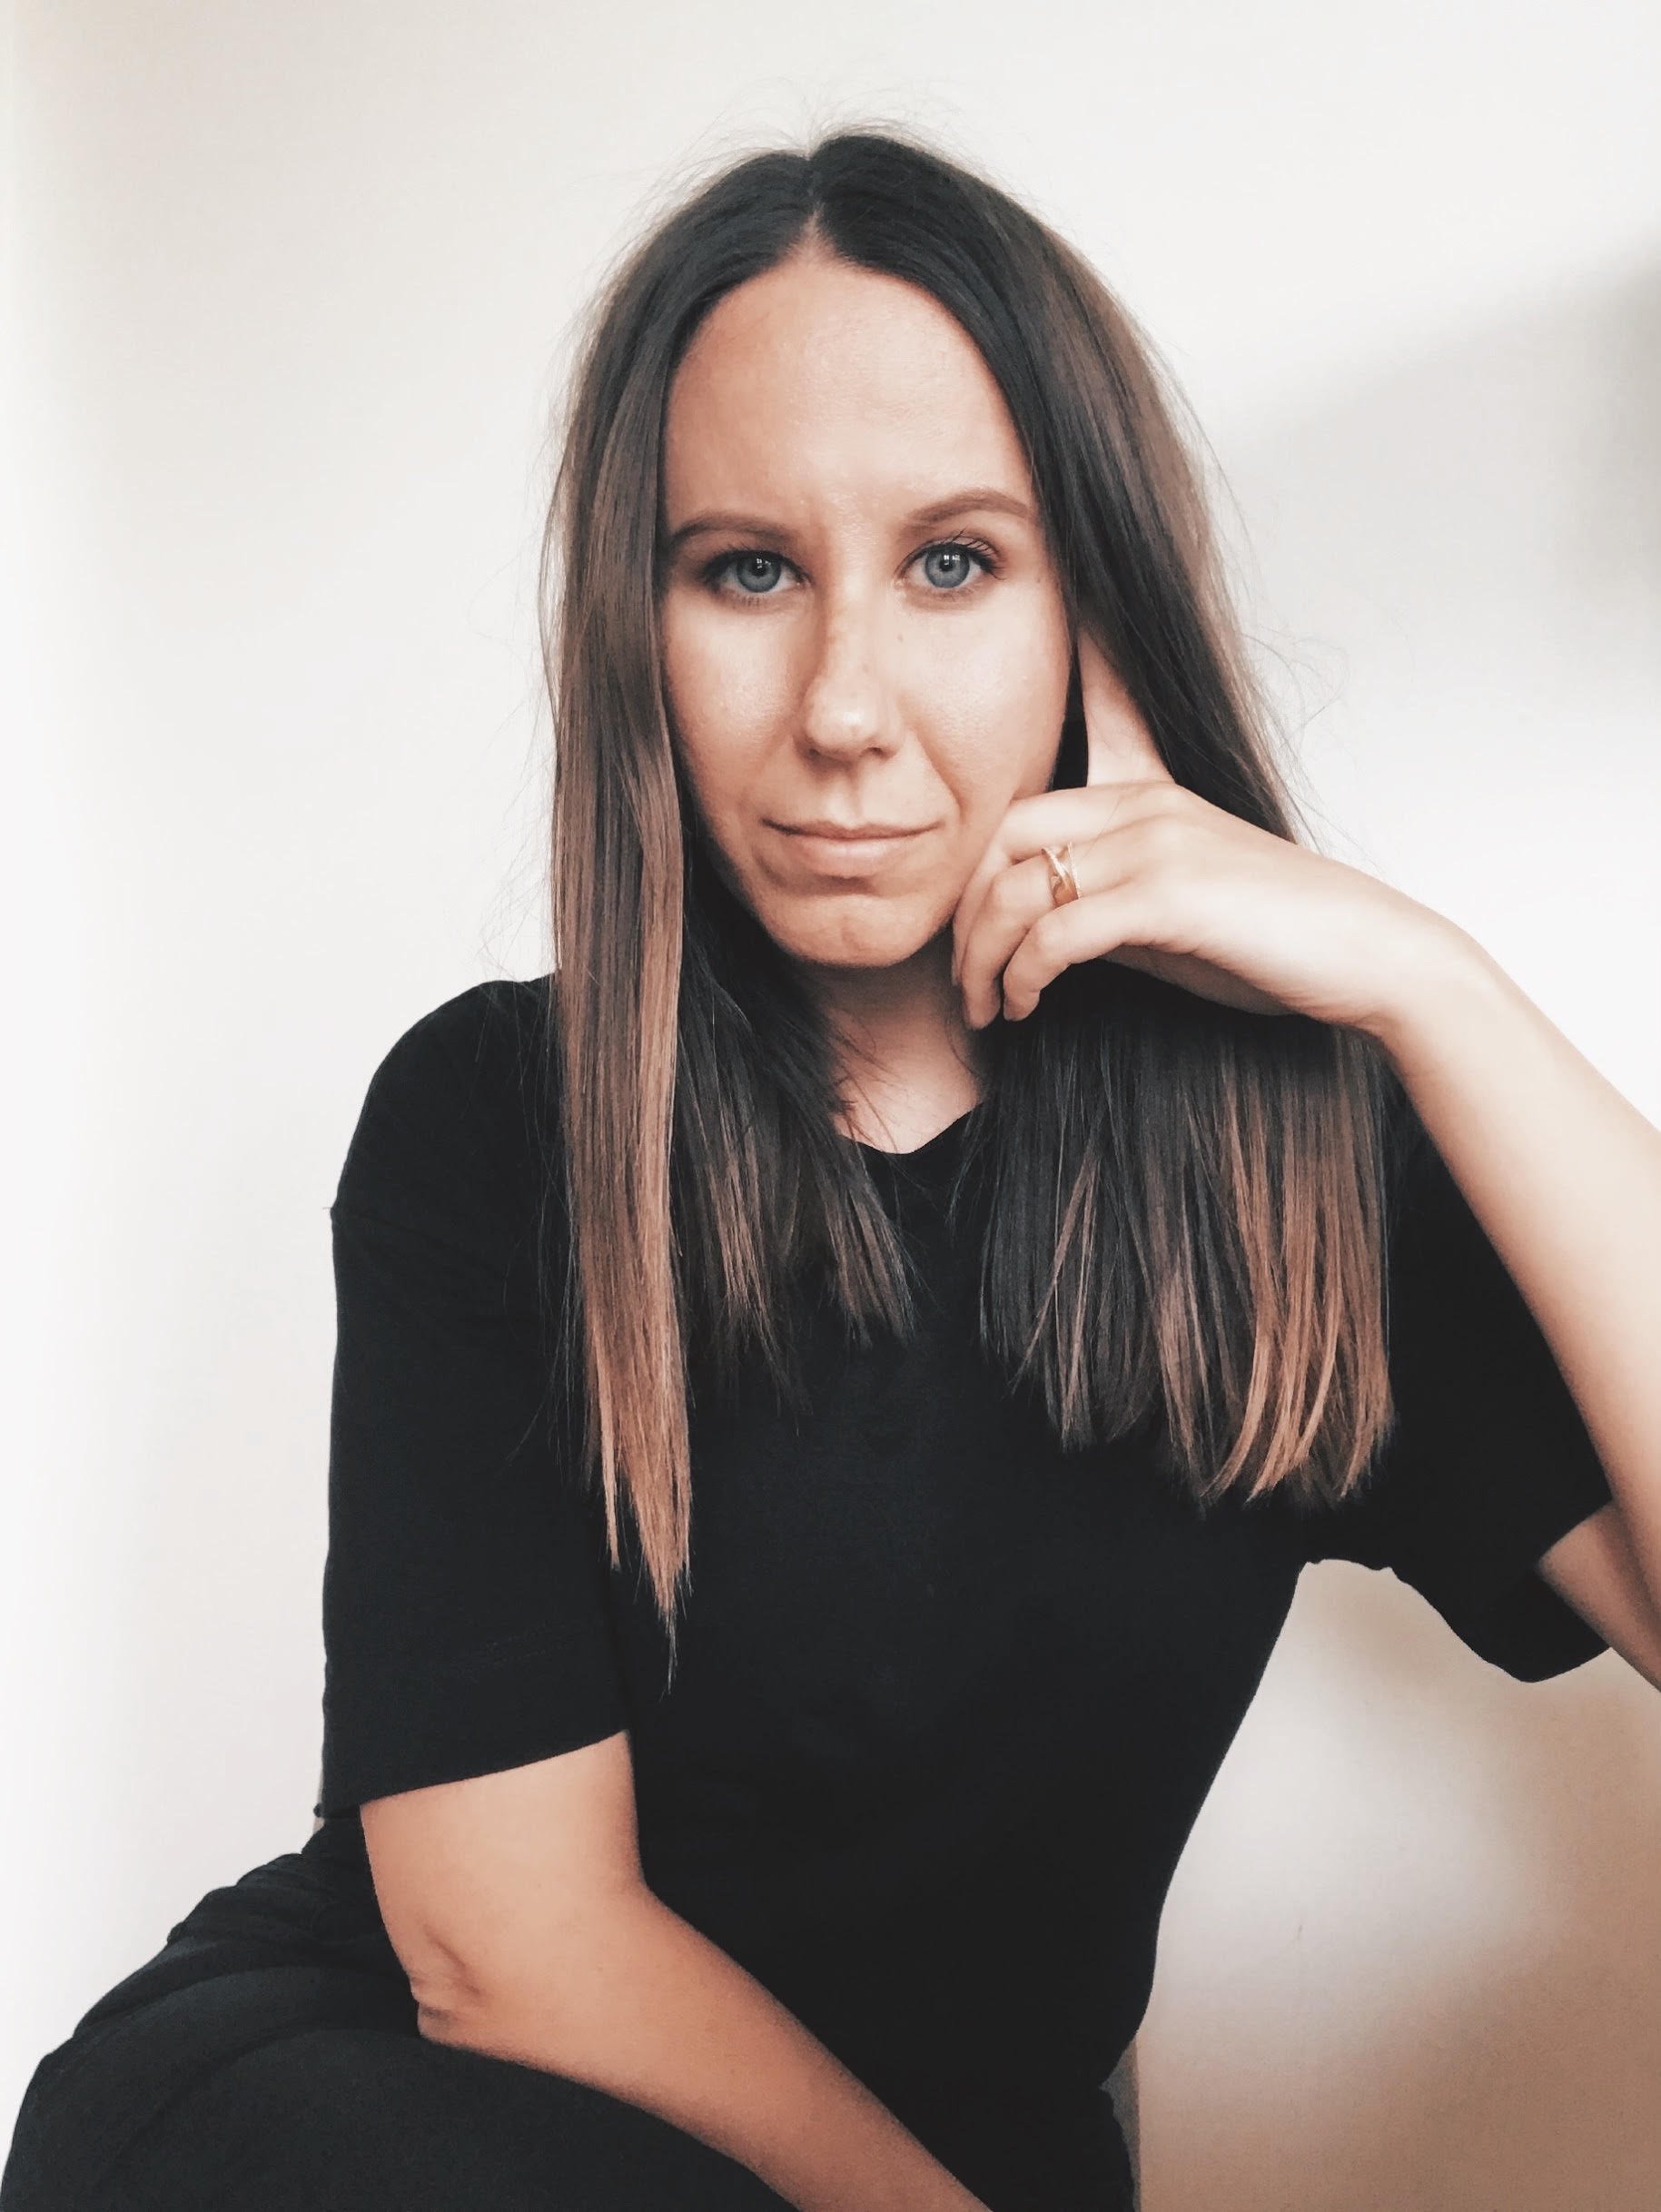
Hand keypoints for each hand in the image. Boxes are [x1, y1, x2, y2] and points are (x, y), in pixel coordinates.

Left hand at [950, 631, 1440, 1035]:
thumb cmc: (1277, 944)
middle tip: (964, 978)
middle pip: (1007, 833)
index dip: (1067, 658)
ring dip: (986, 962)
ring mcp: (1157, 843)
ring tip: (988, 1008)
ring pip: (1017, 891)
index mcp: (1151, 790)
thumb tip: (1043, 930)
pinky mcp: (1167, 895)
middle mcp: (1147, 803)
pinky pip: (1056, 934)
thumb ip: (1110, 899)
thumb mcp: (1178, 908)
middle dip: (967, 914)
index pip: (1089, 708)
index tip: (1055, 592)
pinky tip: (1029, 1004)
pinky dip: (1027, 976)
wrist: (1371, 961)